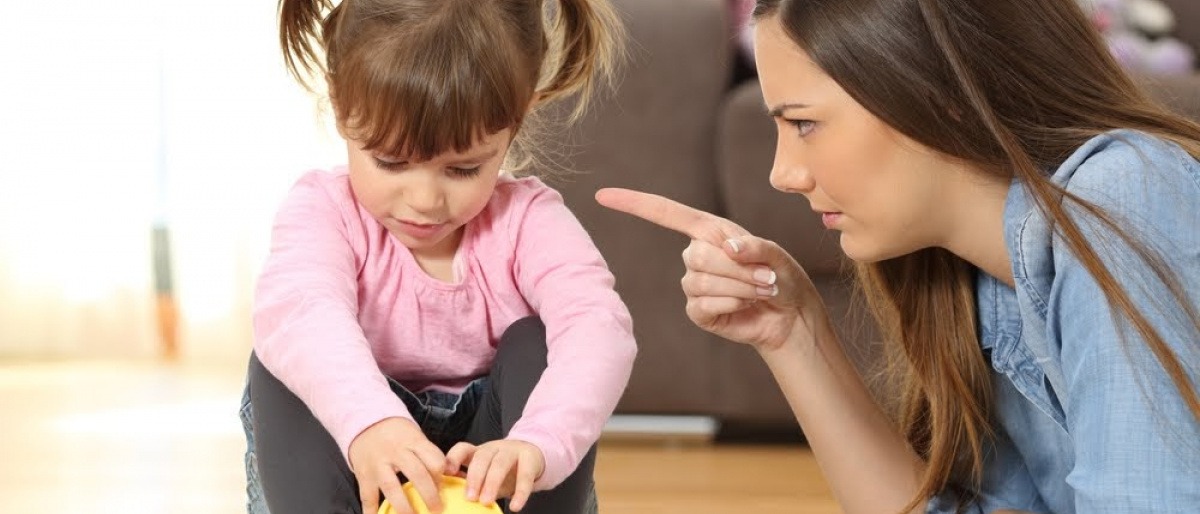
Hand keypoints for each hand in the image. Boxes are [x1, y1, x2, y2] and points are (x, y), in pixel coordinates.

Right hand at [349, 417, 446, 513]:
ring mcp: (378, 464)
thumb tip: (450, 475)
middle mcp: (396, 452)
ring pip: (392, 487)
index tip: (445, 488)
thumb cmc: (397, 435)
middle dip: (429, 495)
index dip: (441, 476)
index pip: (433, 459)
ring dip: (404, 506)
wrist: (365, 424)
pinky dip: (372, 510)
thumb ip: (429, 454)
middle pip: (417, 474)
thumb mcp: (415, 437)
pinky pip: (368, 495)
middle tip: (437, 509)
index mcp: (413, 442)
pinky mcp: (363, 475)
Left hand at [444, 439, 544, 511]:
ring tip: (486, 501)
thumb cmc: (504, 470)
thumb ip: (473, 483)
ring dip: (492, 483)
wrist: (533, 456)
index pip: (463, 449)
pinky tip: (515, 506)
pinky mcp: (530, 458)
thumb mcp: (487, 475)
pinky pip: (525, 476)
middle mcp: (494, 448)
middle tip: (470, 497)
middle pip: (482, 457)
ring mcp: (512, 451)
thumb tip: (455, 498)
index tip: (447, 473)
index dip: (453, 458)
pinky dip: (520, 492)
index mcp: (479, 451)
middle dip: (474, 478)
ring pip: (500, 463)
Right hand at [595, 187, 829, 349]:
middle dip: (737, 268)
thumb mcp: (774, 254)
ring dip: (740, 286)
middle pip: (695, 255)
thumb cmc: (781, 276)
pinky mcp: (698, 310)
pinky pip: (702, 304)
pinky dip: (731, 302)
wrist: (788, 313)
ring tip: (762, 289)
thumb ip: (754, 247)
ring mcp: (693, 284)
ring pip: (700, 281)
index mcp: (708, 231)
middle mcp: (695, 254)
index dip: (634, 203)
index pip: (666, 213)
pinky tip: (745, 304)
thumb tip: (728, 248)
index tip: (603, 195)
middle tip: (766, 276)